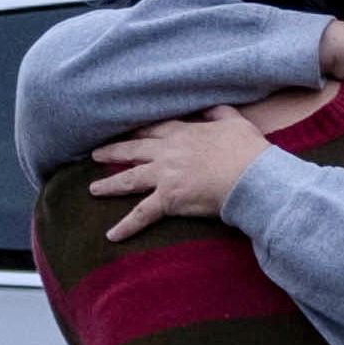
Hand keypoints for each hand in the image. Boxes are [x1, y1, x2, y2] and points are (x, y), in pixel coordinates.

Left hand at [93, 107, 284, 240]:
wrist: (250, 175)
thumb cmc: (247, 150)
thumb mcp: (235, 122)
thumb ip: (219, 113)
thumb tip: (209, 109)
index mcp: (183, 133)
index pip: (154, 130)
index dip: (138, 131)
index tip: (126, 132)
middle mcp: (168, 152)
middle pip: (134, 150)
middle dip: (113, 152)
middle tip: (96, 154)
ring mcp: (165, 175)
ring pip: (129, 179)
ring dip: (109, 184)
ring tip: (94, 189)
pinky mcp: (168, 199)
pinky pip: (142, 214)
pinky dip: (126, 226)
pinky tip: (112, 235)